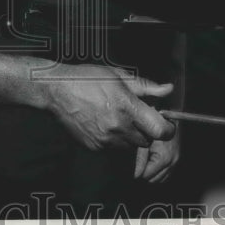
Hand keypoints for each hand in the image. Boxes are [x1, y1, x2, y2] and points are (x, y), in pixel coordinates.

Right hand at [43, 64, 175, 150]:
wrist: (57, 91)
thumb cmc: (86, 79)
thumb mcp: (118, 75)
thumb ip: (145, 86)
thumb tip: (166, 89)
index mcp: (126, 106)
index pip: (159, 129)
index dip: (167, 128)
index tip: (166, 124)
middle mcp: (118, 126)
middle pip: (147, 140)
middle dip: (146, 130)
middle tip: (136, 116)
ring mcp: (106, 139)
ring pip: (131, 146)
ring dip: (131, 136)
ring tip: (119, 118)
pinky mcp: (95, 147)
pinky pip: (114, 149)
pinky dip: (115, 140)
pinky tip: (106, 124)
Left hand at [134, 127, 179, 182]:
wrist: (171, 118)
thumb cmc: (156, 128)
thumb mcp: (145, 142)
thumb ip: (140, 159)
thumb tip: (136, 175)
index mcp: (164, 158)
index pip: (147, 175)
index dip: (139, 171)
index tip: (136, 163)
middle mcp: (172, 162)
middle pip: (154, 180)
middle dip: (146, 173)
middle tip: (141, 161)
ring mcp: (176, 162)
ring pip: (161, 179)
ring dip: (153, 173)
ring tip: (148, 160)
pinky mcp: (177, 160)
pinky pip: (167, 174)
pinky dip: (159, 171)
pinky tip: (154, 161)